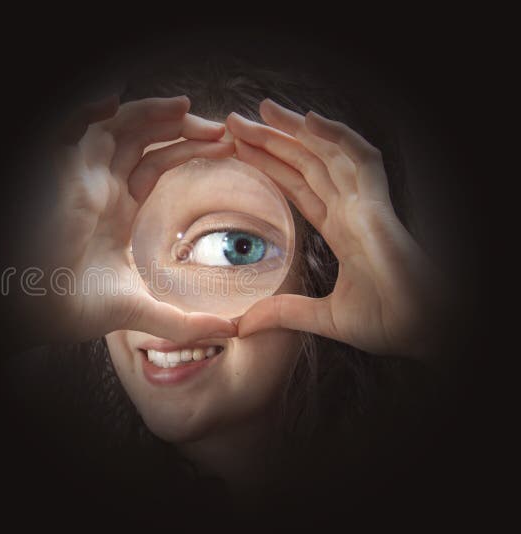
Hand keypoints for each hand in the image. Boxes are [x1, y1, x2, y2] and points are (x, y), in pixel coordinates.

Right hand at [37, 95, 237, 343]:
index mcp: (117, 212)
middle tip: (219, 132)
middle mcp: (101, 188)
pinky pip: (75, 127)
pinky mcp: (65, 174)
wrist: (40, 313)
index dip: (186, 152)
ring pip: (117, 125)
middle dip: (180, 128)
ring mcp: (82, 178)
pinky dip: (91, 109)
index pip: (155, 166)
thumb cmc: (75, 310)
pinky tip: (118, 102)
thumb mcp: (142, 311)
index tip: (225, 151)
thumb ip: (184, 320)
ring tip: (188, 111)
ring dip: (153, 112)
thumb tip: (230, 332)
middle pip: (141, 138)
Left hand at [228, 99, 444, 359]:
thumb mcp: (323, 317)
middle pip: (306, 163)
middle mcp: (351, 210)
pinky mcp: (378, 208)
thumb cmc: (389, 323)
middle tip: (235, 121)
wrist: (424, 332)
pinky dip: (338, 136)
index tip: (238, 149)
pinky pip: (361, 160)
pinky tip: (309, 120)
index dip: (270, 165)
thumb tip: (244, 325)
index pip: (298, 187)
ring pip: (328, 154)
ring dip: (295, 130)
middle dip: (272, 140)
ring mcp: (366, 205)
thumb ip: (285, 313)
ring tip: (262, 110)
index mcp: (340, 229)